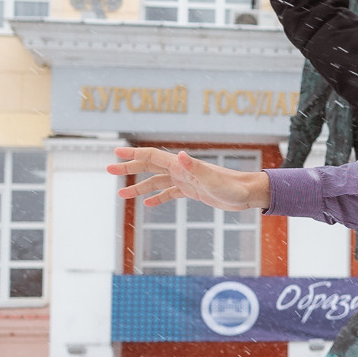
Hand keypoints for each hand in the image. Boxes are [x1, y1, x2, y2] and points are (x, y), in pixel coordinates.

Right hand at [107, 146, 269, 210]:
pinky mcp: (193, 192)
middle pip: (149, 167)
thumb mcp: (212, 180)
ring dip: (138, 187)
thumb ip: (196, 168)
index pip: (153, 156)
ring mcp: (187, 181)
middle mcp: (182, 171)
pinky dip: (157, 198)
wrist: (249, 193)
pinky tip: (146, 204)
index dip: (134, 153)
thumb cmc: (233, 186)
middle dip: (129, 168)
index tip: (115, 152)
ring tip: (120, 195)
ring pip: (157, 182)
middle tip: (108, 170)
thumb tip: (181, 156)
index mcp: (182, 166)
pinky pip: (170, 194)